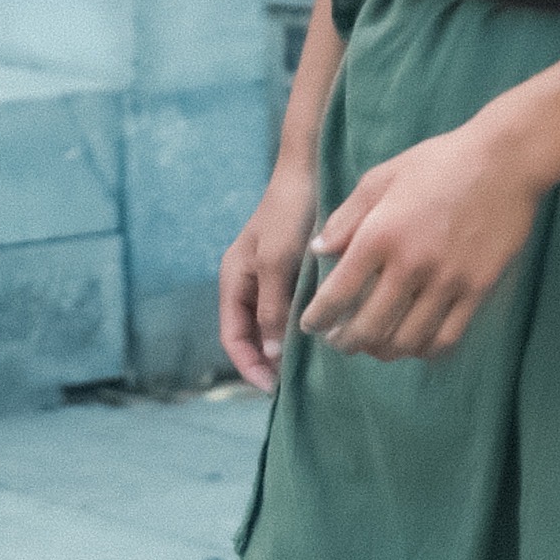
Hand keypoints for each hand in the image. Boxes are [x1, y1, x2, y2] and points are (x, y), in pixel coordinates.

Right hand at [217, 159, 317, 389]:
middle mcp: (249, 282)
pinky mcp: (293, 270)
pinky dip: (303, 327)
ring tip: (312, 367)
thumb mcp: (276, 262)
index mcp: (234, 280)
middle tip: (295, 386)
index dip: (249, 367)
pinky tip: (326, 335)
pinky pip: (292, 308)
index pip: (233, 338)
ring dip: (287, 346)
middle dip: (269, 362)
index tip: (274, 388)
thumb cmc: (288, 212)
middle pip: (252, 336)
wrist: (310, 170)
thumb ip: (272, 307)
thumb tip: (271, 353)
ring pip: (274, 324)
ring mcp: (271, 276)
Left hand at [296, 118, 549, 361]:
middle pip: (369, 327)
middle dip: (346, 342)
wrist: (503, 161)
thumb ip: (345, 217)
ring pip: (407, 340)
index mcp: (379, 236)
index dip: (318, 318)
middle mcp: (410, 265)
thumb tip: (318, 251)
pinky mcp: (478, 290)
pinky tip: (415, 345)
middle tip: (339, 341)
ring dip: (383, 351)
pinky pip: (448, 337)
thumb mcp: (379, 178)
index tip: (310, 326)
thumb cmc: (437, 163)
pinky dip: (425, 350)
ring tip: (373, 347)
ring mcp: (447, 281)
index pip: (337, 294)